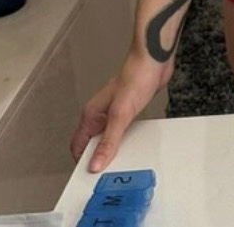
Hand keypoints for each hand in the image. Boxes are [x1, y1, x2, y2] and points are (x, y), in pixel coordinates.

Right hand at [70, 52, 172, 172]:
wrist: (155, 60)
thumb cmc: (136, 77)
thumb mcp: (121, 115)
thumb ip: (108, 141)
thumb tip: (95, 163)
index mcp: (91, 114)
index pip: (78, 145)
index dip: (83, 161)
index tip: (91, 174)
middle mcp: (100, 113)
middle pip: (92, 143)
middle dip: (98, 157)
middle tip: (109, 170)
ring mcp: (114, 111)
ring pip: (107, 137)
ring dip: (112, 149)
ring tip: (121, 159)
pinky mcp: (127, 109)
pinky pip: (121, 131)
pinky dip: (124, 140)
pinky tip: (132, 143)